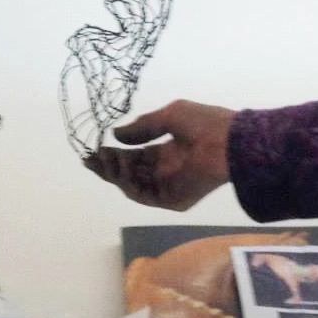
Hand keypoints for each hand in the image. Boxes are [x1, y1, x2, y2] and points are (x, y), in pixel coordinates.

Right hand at [83, 99, 235, 210]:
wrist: (227, 141)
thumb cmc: (204, 123)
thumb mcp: (169, 117)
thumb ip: (143, 127)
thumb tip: (116, 135)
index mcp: (169, 152)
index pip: (136, 156)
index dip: (115, 152)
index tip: (95, 148)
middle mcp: (167, 171)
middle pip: (130, 173)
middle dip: (109, 166)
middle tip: (89, 158)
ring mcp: (169, 187)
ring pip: (133, 185)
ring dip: (115, 173)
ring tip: (104, 158)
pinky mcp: (173, 201)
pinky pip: (144, 196)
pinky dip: (128, 183)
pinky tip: (122, 166)